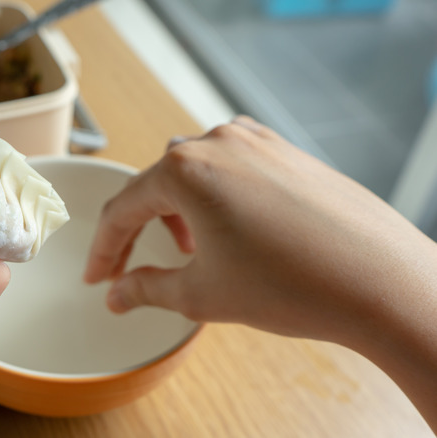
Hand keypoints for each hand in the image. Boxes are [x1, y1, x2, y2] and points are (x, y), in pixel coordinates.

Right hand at [83, 117, 436, 428]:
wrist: (378, 279)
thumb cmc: (291, 284)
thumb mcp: (200, 294)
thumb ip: (145, 288)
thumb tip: (117, 293)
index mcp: (184, 170)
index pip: (123, 208)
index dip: (104, 248)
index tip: (98, 276)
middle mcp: (217, 142)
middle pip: (157, 184)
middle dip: (142, 229)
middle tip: (135, 267)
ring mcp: (256, 141)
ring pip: (194, 171)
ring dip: (180, 209)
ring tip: (192, 249)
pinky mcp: (286, 150)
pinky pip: (231, 165)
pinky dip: (216, 195)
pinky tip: (231, 229)